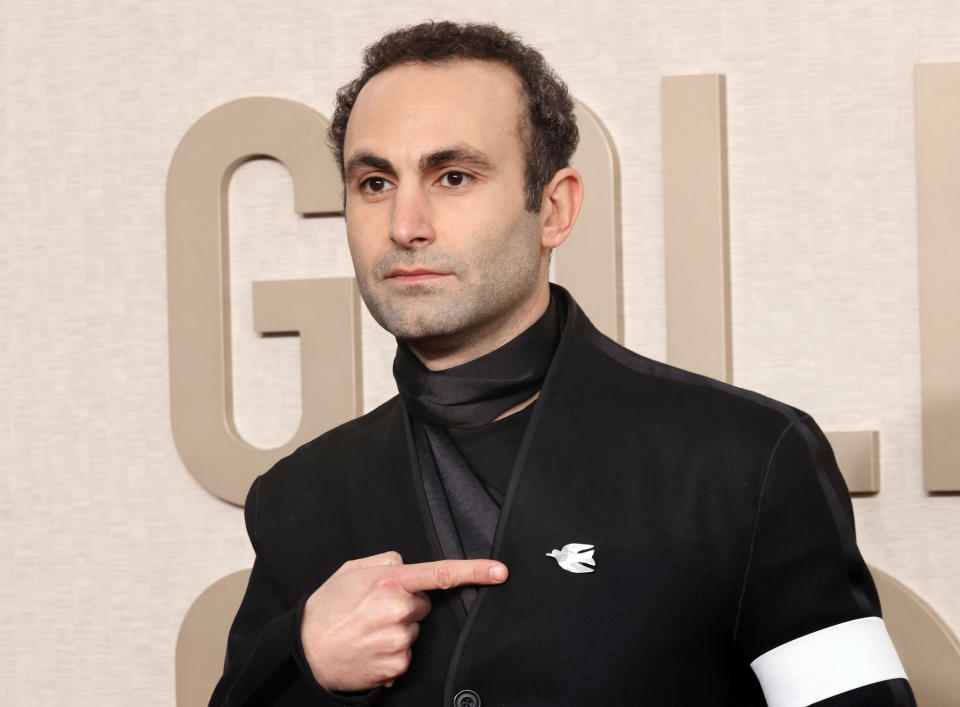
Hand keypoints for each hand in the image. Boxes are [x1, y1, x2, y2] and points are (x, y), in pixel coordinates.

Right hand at [301, 551, 508, 691]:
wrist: (305, 650)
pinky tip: (370, 649)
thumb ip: (385, 562)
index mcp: (390, 581)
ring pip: (414, 631)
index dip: (475, 571)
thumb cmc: (326, 607)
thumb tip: (407, 566)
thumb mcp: (351, 570)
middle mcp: (399, 609)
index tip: (501, 571)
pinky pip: (407, 655)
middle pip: (423, 605)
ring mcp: (399, 639)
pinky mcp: (397, 664)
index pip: (441, 573)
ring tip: (367, 631)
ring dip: (397, 630)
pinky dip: (392, 653)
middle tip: (374, 611)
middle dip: (406, 606)